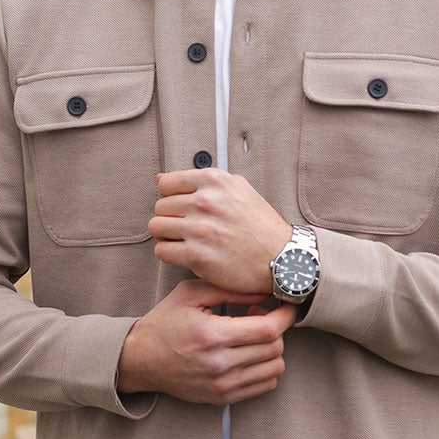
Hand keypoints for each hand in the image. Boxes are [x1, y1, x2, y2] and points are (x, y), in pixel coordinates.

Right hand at [117, 279, 296, 404]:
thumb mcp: (191, 293)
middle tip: (263, 314)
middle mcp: (218, 364)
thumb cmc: (166, 321)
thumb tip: (266, 290)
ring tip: (256, 335)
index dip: (285, 315)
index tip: (286, 305)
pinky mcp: (222, 398)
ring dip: (273, 349)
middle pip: (275, 348)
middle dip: (278, 328)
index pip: (268, 329)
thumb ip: (230, 290)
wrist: (140, 359)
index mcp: (212, 335)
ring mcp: (221, 385)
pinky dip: (266, 368)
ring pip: (274, 369)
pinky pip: (264, 386)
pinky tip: (251, 353)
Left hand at [148, 169, 291, 293]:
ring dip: (167, 235)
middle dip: (170, 217)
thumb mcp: (238, 189)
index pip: (167, 183)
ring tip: (185, 240)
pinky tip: (185, 254)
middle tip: (187, 227)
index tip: (182, 207)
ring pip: (156, 227)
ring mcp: (199, 229)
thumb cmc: (261, 226)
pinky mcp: (196, 255)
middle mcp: (205, 202)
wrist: (281, 258)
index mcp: (214, 181)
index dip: (172, 197)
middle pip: (160, 206)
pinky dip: (170, 253)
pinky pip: (162, 250)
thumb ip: (201, 182)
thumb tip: (162, 180)